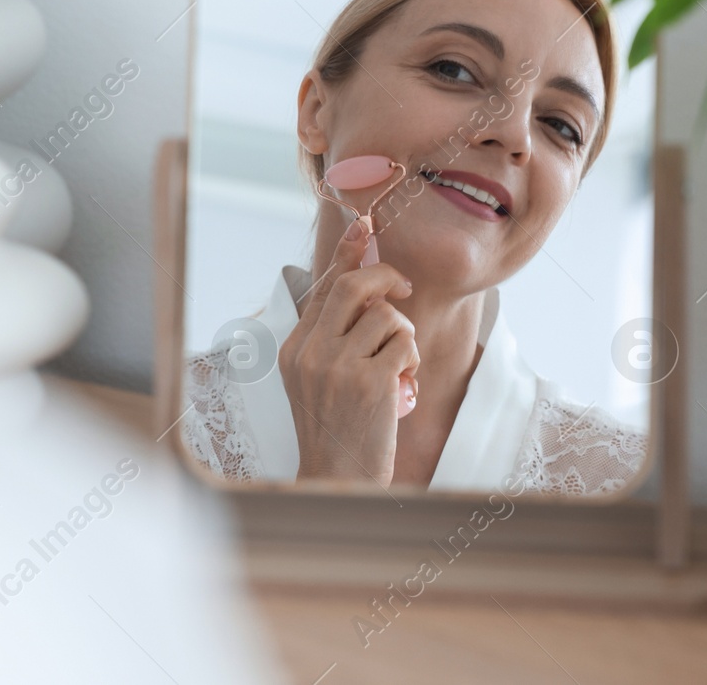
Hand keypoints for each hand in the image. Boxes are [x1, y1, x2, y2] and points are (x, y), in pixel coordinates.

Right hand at [277, 216, 420, 485]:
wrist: (338, 481)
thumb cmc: (336, 431)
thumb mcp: (317, 380)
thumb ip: (332, 338)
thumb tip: (364, 290)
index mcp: (294, 348)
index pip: (323, 288)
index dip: (347, 254)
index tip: (362, 226)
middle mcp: (311, 352)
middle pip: (352, 287)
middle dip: (385, 277)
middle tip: (404, 288)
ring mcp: (339, 367)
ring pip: (387, 317)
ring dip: (405, 335)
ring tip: (398, 366)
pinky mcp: (371, 383)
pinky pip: (405, 343)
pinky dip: (412, 358)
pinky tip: (402, 384)